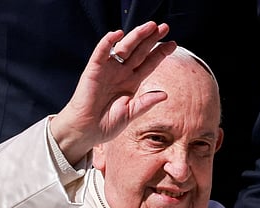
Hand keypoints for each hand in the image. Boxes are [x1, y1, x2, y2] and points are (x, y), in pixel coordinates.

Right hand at [50, 21, 177, 163]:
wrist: (86, 130)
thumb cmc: (107, 123)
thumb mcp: (131, 113)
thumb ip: (146, 103)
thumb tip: (165, 94)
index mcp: (132, 82)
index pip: (149, 63)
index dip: (161, 53)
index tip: (173, 43)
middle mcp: (122, 72)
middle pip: (139, 51)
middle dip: (152, 39)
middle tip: (164, 27)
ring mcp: (108, 70)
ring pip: (124, 48)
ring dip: (136, 36)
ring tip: (149, 26)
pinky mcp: (93, 70)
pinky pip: (101, 53)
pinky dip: (107, 43)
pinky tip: (118, 34)